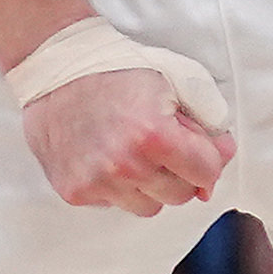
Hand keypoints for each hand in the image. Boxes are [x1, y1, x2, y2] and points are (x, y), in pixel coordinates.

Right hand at [18, 68, 230, 218]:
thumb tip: (218, 164)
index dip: (208, 156)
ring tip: (130, 150)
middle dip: (179, 171)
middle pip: (181, 195)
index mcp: (154, 135)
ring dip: (148, 184)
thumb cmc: (116, 69)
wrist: (55, 67)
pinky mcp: (74, 191)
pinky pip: (114, 203)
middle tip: (160, 142)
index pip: (207, 173)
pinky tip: (105, 155)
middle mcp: (125, 164)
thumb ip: (208, 121)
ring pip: (148, 206)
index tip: (196, 143)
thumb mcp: (175, 79)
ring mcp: (97, 181)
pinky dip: (116, 186)